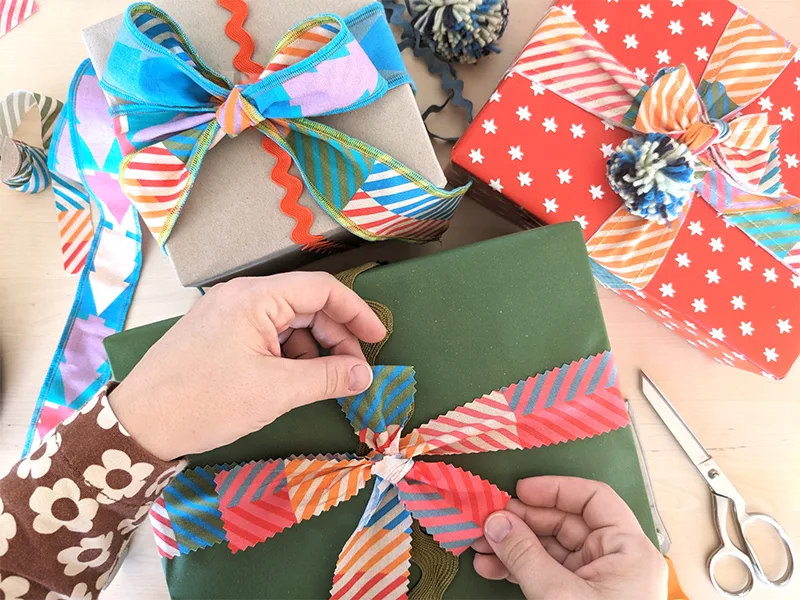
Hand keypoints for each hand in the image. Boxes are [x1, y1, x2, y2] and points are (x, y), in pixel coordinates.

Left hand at [109, 272, 385, 460]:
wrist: (139, 424)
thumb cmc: (206, 402)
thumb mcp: (275, 391)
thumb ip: (327, 378)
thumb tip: (365, 375)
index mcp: (256, 297)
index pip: (322, 289)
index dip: (356, 312)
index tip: (378, 338)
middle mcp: (242, 295)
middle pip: (306, 304)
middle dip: (335, 336)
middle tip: (353, 372)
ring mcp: (227, 311)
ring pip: (287, 320)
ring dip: (312, 348)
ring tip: (322, 382)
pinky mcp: (218, 331)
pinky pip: (266, 332)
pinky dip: (287, 354)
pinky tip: (292, 380)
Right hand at [473, 476, 667, 599]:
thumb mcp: (560, 596)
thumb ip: (526, 556)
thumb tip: (495, 522)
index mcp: (628, 550)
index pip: (594, 500)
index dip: (555, 489)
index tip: (518, 491)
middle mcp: (614, 560)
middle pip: (565, 523)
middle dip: (522, 521)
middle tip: (487, 521)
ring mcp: (595, 582)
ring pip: (549, 549)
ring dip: (512, 545)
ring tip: (478, 546)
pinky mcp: (576, 599)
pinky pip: (544, 572)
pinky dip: (517, 568)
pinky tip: (490, 568)